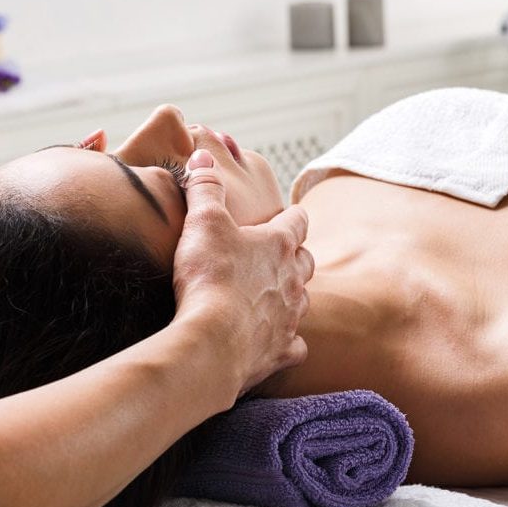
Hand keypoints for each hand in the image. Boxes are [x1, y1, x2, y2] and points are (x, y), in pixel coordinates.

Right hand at [171, 149, 312, 402]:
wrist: (212, 340)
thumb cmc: (209, 276)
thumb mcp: (202, 220)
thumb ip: (204, 186)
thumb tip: (202, 155)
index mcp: (278, 244)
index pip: (297, 221)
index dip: (292, 217)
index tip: (287, 216)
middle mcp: (293, 280)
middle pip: (305, 261)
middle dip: (294, 256)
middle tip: (277, 256)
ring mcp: (290, 317)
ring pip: (302, 302)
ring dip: (290, 296)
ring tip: (272, 296)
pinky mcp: (280, 351)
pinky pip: (295, 346)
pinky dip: (286, 342)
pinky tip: (273, 341)